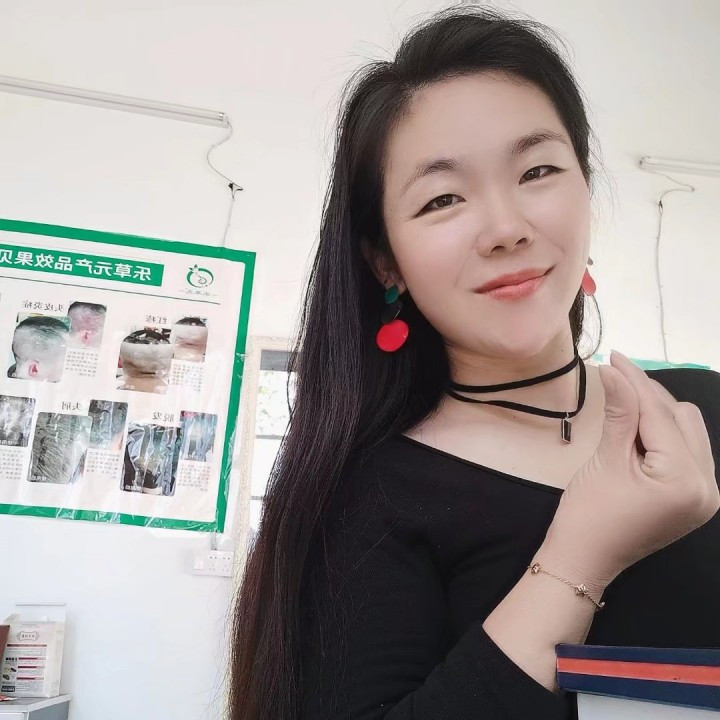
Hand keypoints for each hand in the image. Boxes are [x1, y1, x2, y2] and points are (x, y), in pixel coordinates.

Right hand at [541, 350, 719, 589]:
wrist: (582, 560)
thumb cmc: (589, 514)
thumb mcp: (605, 459)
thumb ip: (619, 411)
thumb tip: (613, 369)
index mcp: (687, 481)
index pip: (661, 416)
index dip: (635, 382)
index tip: (613, 356)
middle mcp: (707, 488)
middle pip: (681, 419)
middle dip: (646, 394)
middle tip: (613, 372)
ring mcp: (704, 495)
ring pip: (687, 431)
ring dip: (656, 412)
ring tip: (621, 400)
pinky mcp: (692, 498)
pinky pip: (685, 451)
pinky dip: (662, 433)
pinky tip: (636, 424)